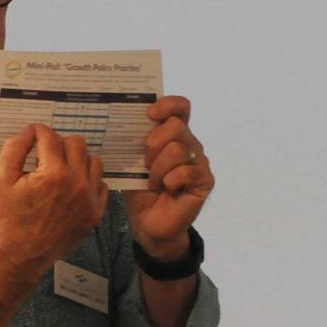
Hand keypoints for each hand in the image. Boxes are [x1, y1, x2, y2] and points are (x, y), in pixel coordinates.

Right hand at [0, 123, 108, 272]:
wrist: (23, 254)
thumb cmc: (10, 217)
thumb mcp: (1, 180)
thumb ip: (14, 149)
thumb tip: (29, 132)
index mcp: (53, 173)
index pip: (50, 136)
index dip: (37, 132)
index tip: (32, 135)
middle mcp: (77, 182)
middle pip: (76, 143)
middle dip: (58, 143)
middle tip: (44, 155)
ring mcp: (90, 199)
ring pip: (93, 160)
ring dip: (76, 159)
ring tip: (60, 169)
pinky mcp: (96, 212)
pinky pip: (101, 183)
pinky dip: (87, 180)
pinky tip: (71, 187)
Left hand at [123, 96, 214, 259]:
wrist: (148, 221)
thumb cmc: (140, 188)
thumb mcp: (132, 161)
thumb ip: (135, 141)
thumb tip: (121, 119)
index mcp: (173, 134)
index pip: (180, 107)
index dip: (168, 104)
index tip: (150, 114)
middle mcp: (190, 143)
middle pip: (175, 126)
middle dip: (153, 145)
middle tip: (145, 164)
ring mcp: (200, 162)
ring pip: (177, 150)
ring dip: (157, 169)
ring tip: (154, 182)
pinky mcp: (205, 180)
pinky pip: (184, 172)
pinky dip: (169, 182)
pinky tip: (167, 191)